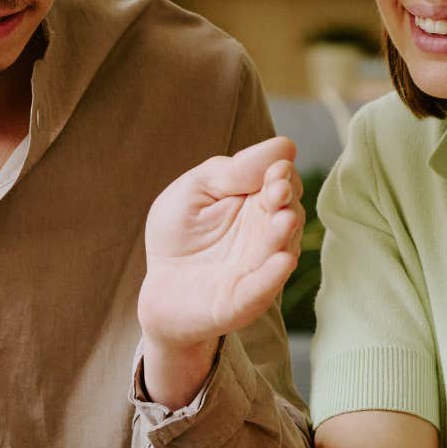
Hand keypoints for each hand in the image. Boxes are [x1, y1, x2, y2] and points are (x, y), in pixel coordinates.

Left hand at [136, 137, 302, 404]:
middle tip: (277, 190)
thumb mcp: (194, 189)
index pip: (281, 182)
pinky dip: (273, 276)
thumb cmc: (178, 234)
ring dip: (284, 234)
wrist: (159, 289)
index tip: (276, 170)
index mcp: (256, 203)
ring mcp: (258, 268)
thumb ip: (231, 170)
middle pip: (288, 212)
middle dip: (286, 199)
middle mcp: (265, 235)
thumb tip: (284, 146)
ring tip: (284, 219)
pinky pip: (263, 289)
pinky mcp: (243, 301)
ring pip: (280, 248)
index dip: (281, 174)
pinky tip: (282, 260)